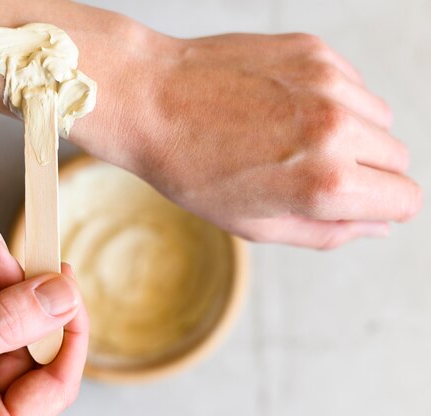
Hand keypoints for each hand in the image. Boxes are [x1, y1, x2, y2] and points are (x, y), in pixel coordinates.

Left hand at [74, 31, 421, 248]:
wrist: (150, 101)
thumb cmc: (190, 169)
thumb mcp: (254, 224)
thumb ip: (326, 232)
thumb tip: (376, 225)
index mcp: (324, 182)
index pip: (405, 198)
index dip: (382, 207)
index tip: (356, 203)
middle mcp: (336, 128)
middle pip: (396, 158)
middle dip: (365, 172)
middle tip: (308, 172)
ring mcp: (325, 82)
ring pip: (378, 118)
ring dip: (350, 133)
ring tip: (290, 138)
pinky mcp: (312, 51)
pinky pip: (350, 83)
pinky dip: (331, 99)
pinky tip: (282, 107)